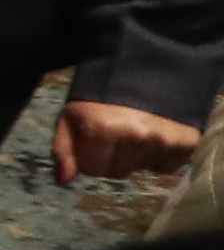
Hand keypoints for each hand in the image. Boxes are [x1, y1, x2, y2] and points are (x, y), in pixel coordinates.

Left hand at [60, 99, 202, 182]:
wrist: (149, 70)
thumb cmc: (102, 96)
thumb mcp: (71, 116)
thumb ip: (62, 149)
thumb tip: (63, 179)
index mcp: (103, 128)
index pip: (93, 170)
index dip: (90, 156)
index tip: (95, 139)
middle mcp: (136, 136)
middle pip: (119, 172)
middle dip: (113, 158)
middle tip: (117, 134)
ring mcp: (164, 140)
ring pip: (142, 170)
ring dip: (136, 157)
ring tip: (136, 132)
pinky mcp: (187, 143)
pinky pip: (167, 167)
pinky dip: (159, 157)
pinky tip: (155, 137)